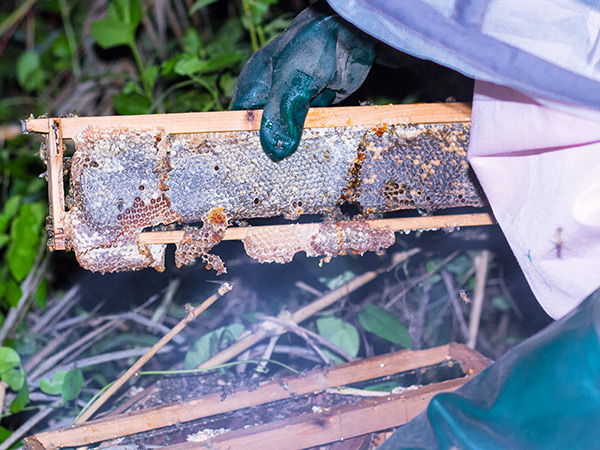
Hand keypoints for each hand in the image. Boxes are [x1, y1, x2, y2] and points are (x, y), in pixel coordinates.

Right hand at [230, 2, 374, 160]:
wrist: (351, 33)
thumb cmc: (312, 47)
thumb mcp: (291, 83)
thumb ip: (280, 117)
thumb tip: (275, 152)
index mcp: (254, 87)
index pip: (242, 122)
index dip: (247, 141)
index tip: (256, 162)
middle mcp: (272, 96)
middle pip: (269, 131)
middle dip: (278, 143)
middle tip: (284, 160)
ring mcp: (295, 102)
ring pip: (293, 132)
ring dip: (302, 135)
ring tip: (307, 138)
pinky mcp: (317, 105)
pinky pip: (314, 126)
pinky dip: (320, 128)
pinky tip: (322, 129)